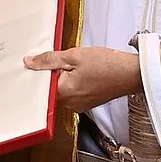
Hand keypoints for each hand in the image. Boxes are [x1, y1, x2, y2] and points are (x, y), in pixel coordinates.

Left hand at [23, 47, 140, 113]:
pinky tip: (84, 73)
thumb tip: (29, 62)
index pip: (40, 85)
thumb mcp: (74, 55)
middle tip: (65, 61)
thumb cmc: (107, 64)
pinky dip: (74, 82)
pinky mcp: (87, 104)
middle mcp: (69, 104)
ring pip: (62, 90)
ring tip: (77, 66)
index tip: (45, 61)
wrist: (132, 73)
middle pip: (51, 88)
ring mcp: (79, 106)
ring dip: (65, 77)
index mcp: (63, 93)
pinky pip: (73, 93)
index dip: (41, 71)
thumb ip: (49, 59)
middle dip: (54, 73)